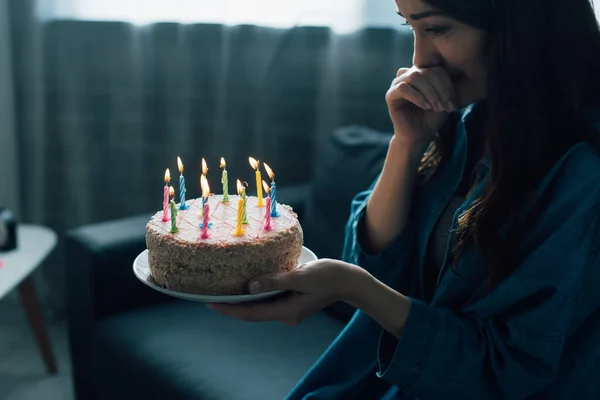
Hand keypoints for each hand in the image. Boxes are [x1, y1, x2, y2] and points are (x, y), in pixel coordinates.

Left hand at [206, 259, 366, 324]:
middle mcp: (286, 314)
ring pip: (260, 307)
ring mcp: (290, 309)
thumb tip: (250, 287)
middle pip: (252, 312)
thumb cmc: (329, 276)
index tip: (209, 304)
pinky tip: (247, 286)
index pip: (250, 314)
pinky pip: (269, 300)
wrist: (350, 281)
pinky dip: (256, 295)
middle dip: (231, 306)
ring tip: (223, 290)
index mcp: (287, 311)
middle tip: (209, 296)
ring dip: (242, 301)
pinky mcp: (292, 302)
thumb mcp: (301, 275)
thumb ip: (275, 281)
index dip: (229, 310)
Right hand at [386, 66, 457, 146]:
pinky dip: (416, 96)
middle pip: (427, 72)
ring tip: (436, 107)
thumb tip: (454, 73)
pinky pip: (403, 88)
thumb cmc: (432, 117)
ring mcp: (398, 83)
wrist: (419, 135)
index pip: (437, 69)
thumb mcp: (445, 100)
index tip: (453, 103)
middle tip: (446, 106)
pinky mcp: (390, 95)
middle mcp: (409, 74)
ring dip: (429, 92)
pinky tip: (425, 107)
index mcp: (423, 72)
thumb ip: (447, 85)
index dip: (447, 85)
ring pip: (414, 76)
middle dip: (439, 90)